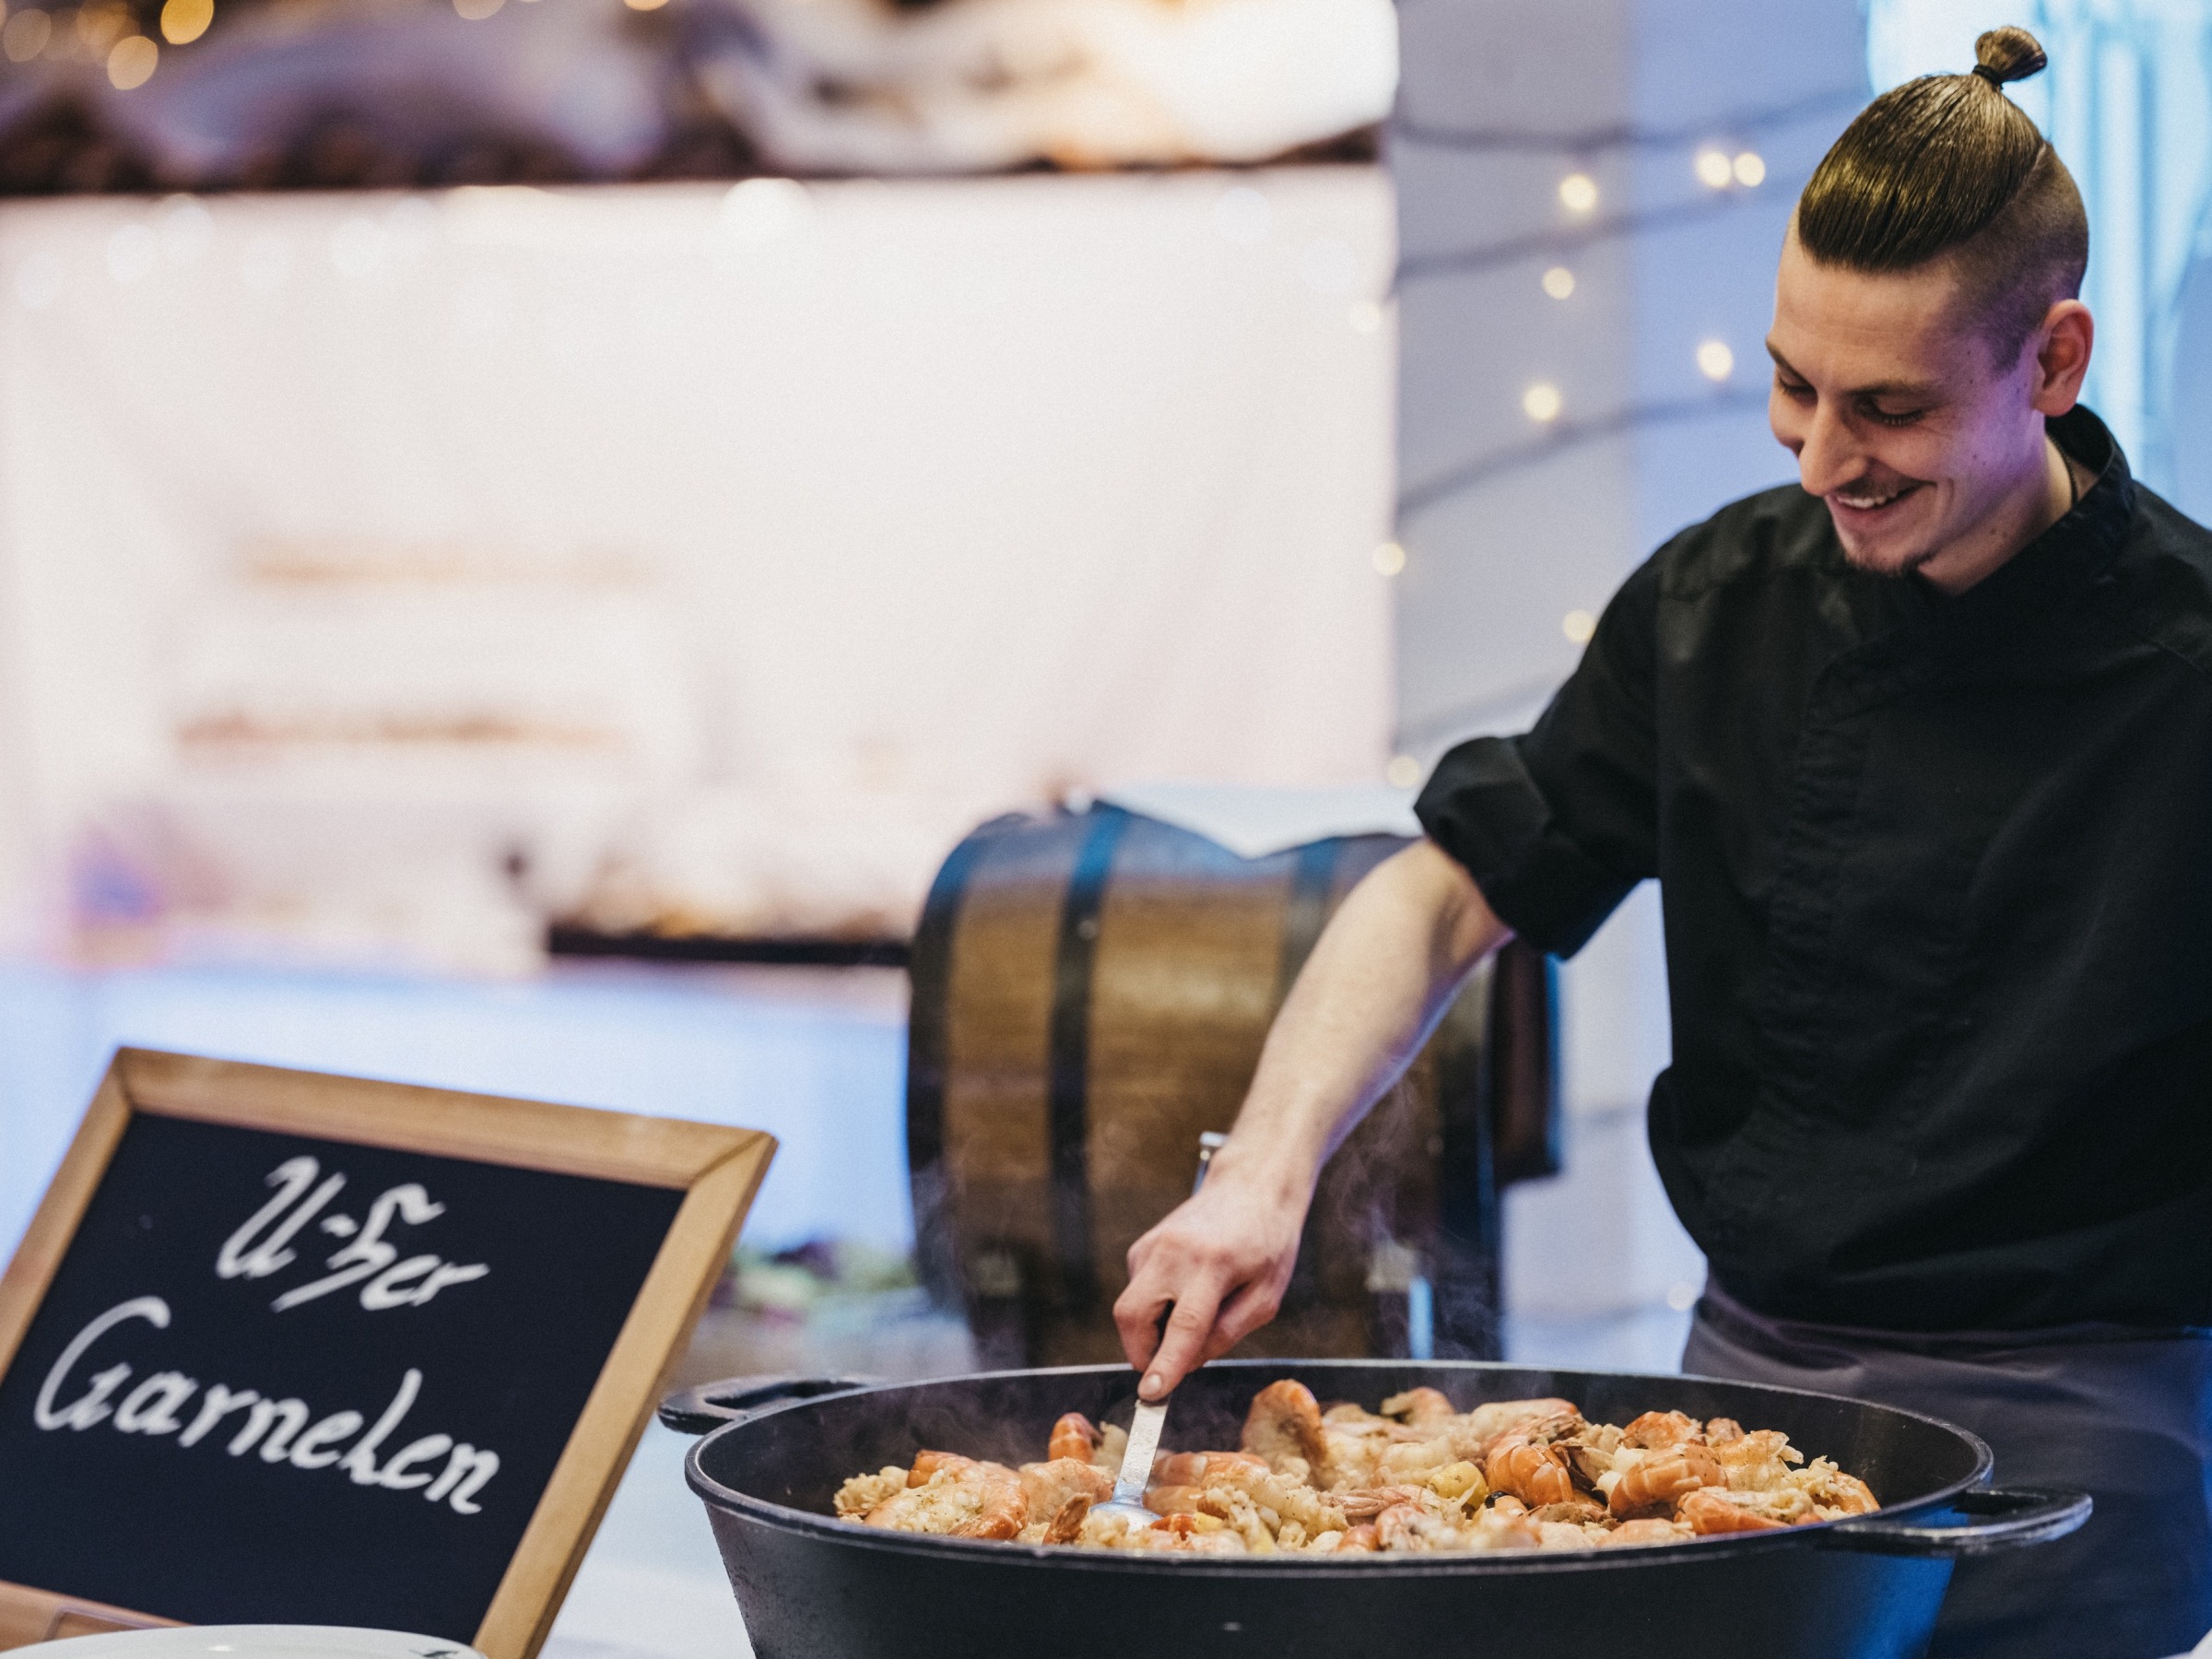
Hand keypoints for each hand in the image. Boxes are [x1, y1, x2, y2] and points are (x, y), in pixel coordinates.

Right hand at [1112, 1156, 1310, 1399]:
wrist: (1252, 1185)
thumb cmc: (1268, 1242)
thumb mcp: (1266, 1296)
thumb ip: (1227, 1332)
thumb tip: (1186, 1363)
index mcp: (1214, 1265)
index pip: (1184, 1325)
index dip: (1165, 1364)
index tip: (1151, 1394)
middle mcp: (1173, 1252)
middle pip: (1132, 1317)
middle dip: (1141, 1354)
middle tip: (1166, 1369)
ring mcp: (1152, 1246)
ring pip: (1129, 1308)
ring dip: (1151, 1331)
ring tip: (1192, 1316)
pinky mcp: (1141, 1246)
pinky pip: (1138, 1291)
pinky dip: (1155, 1308)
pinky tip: (1185, 1293)